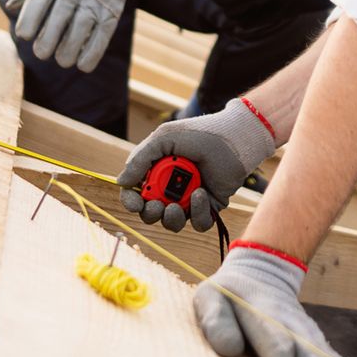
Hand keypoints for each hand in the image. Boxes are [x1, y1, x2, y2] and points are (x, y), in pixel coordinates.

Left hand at [4, 0, 148, 71]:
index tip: (24, 35)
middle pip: (58, 20)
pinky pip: (101, 36)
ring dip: (68, 51)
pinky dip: (92, 53)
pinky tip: (82, 65)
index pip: (39, 2)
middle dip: (47, 42)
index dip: (30, 21)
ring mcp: (94, 1)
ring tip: (61, 60)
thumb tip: (11, 7)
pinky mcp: (111, 12)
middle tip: (41, 53)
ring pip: (79, 31)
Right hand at [116, 98, 276, 231]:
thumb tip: (121, 183)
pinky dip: (197, 213)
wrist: (235, 138)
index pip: (136, 193)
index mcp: (157, 171)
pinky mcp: (209, 207)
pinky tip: (201, 194)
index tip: (135, 202)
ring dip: (170, 218)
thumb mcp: (164, 139)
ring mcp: (189, 199)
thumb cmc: (199, 134)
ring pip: (172, 222)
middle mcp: (171, 188)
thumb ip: (140, 159)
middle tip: (156, 206)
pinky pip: (198, 223)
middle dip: (149, 214)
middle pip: (151, 213)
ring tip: (176, 206)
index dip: (131, 201)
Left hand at [196, 245, 356, 356]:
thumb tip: (229, 347)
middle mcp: (292, 324)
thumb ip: (215, 320)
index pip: (278, 343)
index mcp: (262, 315)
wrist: (261, 275)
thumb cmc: (229, 296)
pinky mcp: (319, 342)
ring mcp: (309, 333)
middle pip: (309, 356)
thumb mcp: (211, 298)